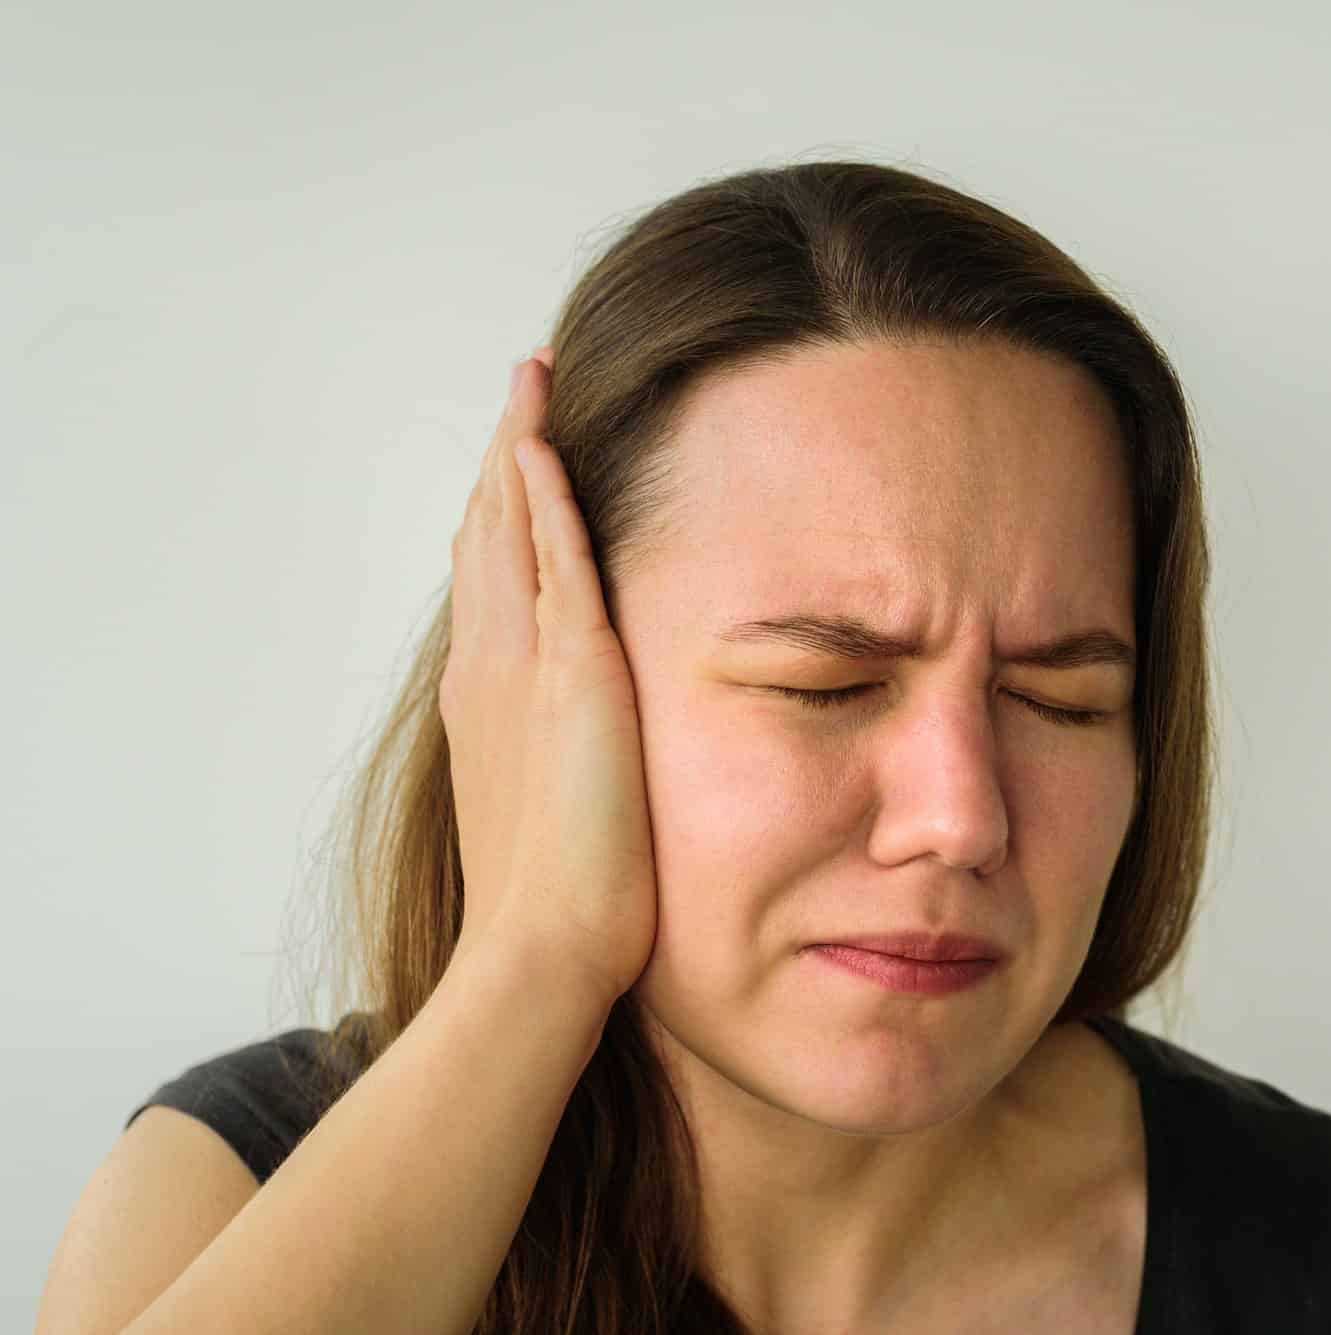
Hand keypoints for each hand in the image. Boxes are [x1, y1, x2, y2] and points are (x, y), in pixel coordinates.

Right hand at [440, 348, 659, 1011]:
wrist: (540, 949)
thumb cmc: (551, 903)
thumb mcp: (546, 806)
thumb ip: (555, 758)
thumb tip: (575, 744)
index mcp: (489, 697)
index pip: (492, 578)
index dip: (500, 511)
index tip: (515, 455)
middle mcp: (492, 666)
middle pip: (489, 533)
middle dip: (504, 457)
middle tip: (520, 388)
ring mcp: (524, 664)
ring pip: (513, 530)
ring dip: (520, 451)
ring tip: (530, 384)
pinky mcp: (572, 672)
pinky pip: (555, 560)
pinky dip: (545, 498)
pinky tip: (545, 444)